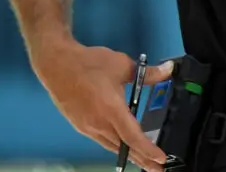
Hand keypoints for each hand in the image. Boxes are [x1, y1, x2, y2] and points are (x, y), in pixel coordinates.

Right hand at [32, 38, 173, 170]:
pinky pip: (102, 140)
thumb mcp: (122, 65)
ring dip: (129, 155)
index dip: (148, 150)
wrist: (57, 64)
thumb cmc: (89, 63)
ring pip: (112, 146)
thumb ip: (148, 73)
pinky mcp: (80, 126)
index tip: (161, 159)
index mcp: (111, 110)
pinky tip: (122, 146)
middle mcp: (99, 124)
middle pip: (124, 147)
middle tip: (158, 170)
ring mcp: (87, 127)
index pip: (133, 136)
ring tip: (144, 162)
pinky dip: (116, 146)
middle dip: (142, 160)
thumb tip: (168, 70)